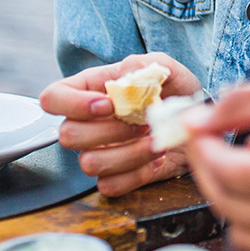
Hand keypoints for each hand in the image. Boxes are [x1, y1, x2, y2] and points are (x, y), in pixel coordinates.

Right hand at [38, 53, 201, 196]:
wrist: (197, 121)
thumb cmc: (174, 91)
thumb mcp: (165, 68)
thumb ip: (144, 64)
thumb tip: (125, 75)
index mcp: (89, 91)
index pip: (53, 98)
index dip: (72, 104)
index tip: (108, 105)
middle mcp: (87, 123)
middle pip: (68, 135)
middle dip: (110, 130)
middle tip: (143, 122)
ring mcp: (98, 152)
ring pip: (89, 163)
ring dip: (129, 153)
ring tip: (156, 140)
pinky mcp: (114, 176)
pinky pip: (110, 185)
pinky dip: (137, 175)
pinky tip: (155, 159)